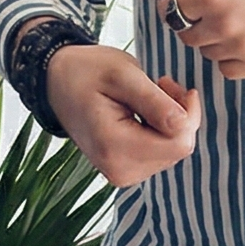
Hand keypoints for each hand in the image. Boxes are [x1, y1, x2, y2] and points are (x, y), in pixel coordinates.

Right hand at [43, 44, 201, 188]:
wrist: (56, 81)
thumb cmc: (85, 72)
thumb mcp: (122, 74)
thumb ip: (154, 101)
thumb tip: (183, 123)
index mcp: (113, 146)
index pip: (178, 144)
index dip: (188, 114)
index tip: (175, 86)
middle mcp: (117, 169)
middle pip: (177, 149)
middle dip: (179, 116)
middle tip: (161, 85)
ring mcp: (120, 173)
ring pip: (172, 152)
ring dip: (170, 122)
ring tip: (150, 95)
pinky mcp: (123, 170)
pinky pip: (160, 154)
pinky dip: (160, 131)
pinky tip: (145, 112)